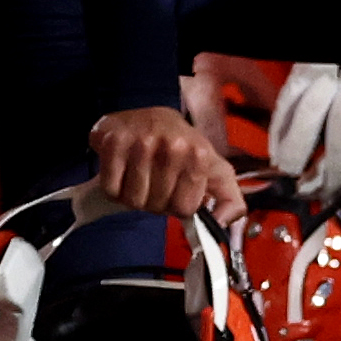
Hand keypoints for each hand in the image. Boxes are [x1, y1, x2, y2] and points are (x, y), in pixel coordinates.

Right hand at [88, 104, 245, 225]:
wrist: (150, 118)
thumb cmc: (182, 147)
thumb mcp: (214, 170)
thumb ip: (230, 199)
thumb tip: (223, 222)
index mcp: (200, 154)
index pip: (184, 208)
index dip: (176, 206)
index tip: (175, 191)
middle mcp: (173, 145)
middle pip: (156, 205)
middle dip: (154, 201)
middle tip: (154, 181)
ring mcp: (142, 142)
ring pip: (132, 200)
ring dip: (132, 195)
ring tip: (139, 176)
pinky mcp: (114, 142)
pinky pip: (111, 189)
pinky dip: (113, 188)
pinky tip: (123, 171)